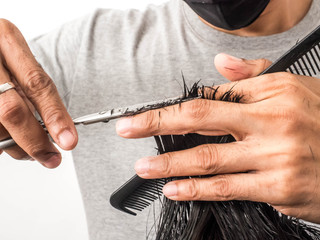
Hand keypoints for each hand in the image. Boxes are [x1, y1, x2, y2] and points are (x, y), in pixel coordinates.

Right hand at [0, 19, 77, 167]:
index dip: (55, 115)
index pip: (37, 83)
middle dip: (35, 141)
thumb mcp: (16, 58)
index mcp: (6, 38)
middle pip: (13, 109)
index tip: (69, 140)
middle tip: (51, 158)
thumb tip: (54, 130)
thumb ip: (31, 88)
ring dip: (13, 146)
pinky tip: (3, 143)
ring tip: (25, 151)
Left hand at [116, 53, 319, 222]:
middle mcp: (271, 122)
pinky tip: (175, 189)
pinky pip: (227, 188)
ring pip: (208, 159)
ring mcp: (274, 156)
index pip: (209, 98)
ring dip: (169, 163)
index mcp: (272, 93)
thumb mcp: (296, 87)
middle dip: (157, 124)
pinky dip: (196, 189)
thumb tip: (221, 64)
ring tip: (144, 166)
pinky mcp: (278, 187)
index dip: (173, 108)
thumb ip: (254, 75)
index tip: (147, 115)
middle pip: (200, 120)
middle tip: (129, 129)